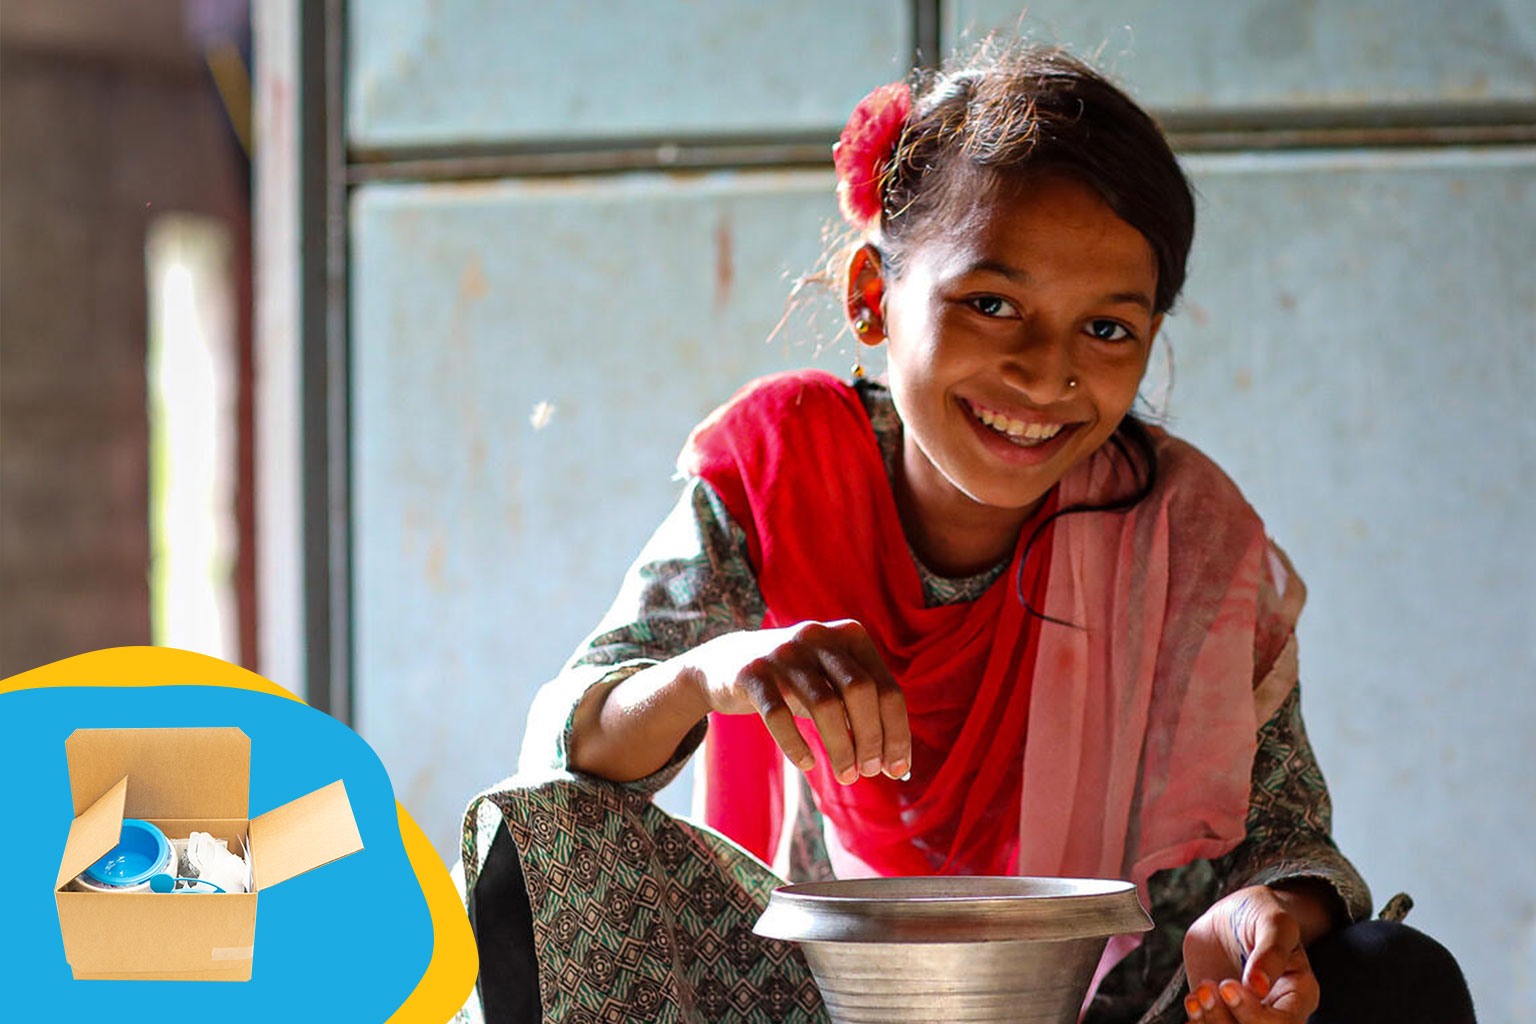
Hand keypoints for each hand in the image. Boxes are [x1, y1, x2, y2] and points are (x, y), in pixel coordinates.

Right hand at [686, 620, 910, 783]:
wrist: (726, 662)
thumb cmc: (795, 680)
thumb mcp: (832, 682)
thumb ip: (864, 710)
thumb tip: (897, 763)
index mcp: (849, 636)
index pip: (886, 687)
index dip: (897, 732)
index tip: (898, 769)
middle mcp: (818, 637)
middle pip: (860, 691)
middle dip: (871, 738)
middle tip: (870, 772)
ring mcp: (784, 653)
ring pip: (824, 705)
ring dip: (841, 748)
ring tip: (846, 776)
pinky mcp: (752, 673)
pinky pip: (779, 716)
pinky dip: (797, 746)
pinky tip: (807, 763)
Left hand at [1182, 886, 1319, 1023]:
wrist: (1232, 917)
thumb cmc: (1262, 915)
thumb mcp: (1274, 922)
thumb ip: (1271, 953)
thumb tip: (1259, 987)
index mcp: (1299, 995)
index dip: (1254, 1014)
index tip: (1228, 985)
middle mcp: (1275, 1012)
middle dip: (1225, 1019)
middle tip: (1207, 988)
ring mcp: (1246, 1015)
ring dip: (1208, 1021)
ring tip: (1198, 993)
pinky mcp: (1221, 1013)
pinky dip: (1197, 1022)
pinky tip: (1193, 1001)